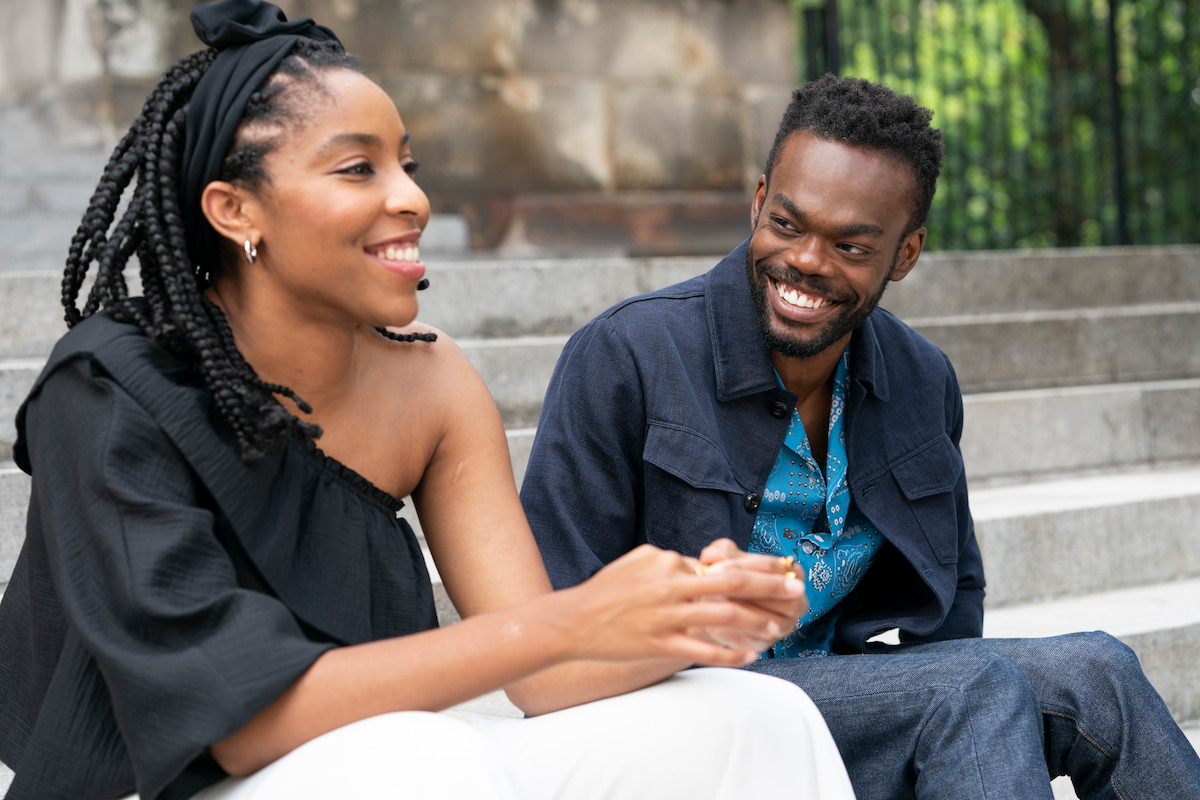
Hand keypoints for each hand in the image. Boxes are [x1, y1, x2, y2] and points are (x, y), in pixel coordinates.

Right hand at [557, 544, 802, 666]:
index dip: (752, 567)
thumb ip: (668, 560)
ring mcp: (667, 616)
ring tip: (777, 627)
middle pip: (731, 583)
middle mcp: (672, 586)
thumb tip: (692, 560)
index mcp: (668, 562)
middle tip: (795, 588)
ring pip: (723, 617)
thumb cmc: (605, 590)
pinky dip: (731, 653)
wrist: (573, 621)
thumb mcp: (638, 561)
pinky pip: (704, 649)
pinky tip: (750, 654)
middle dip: (768, 585)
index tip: (779, 568)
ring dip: (756, 621)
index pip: (716, 564)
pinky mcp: (661, 643)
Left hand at [691, 539, 806, 650]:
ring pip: (768, 620)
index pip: (774, 568)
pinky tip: (715, 620)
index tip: (716, 568)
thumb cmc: (727, 576)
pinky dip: (734, 628)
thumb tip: (712, 555)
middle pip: (778, 594)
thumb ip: (720, 553)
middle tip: (716, 588)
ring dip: (740, 610)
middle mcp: (796, 602)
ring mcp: (784, 626)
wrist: (716, 607)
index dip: (743, 566)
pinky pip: (754, 638)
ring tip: (713, 601)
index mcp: (792, 574)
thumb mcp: (723, 559)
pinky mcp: (765, 643)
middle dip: (745, 590)